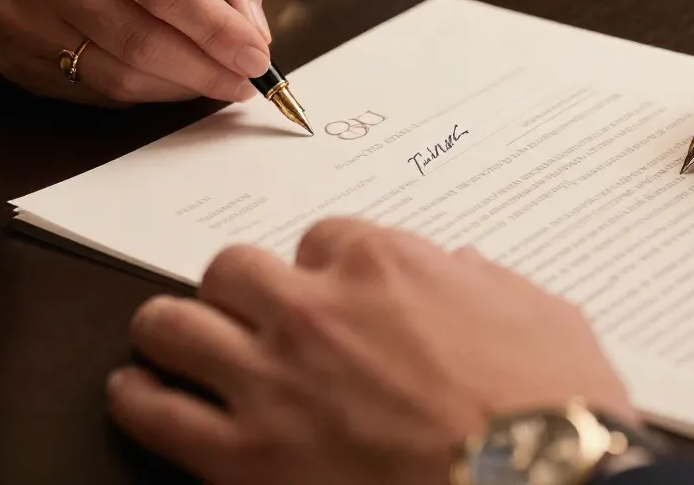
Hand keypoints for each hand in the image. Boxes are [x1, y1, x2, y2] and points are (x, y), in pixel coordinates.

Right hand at [0, 0, 283, 105]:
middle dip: (205, 69)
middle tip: (246, 82)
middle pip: (141, 40)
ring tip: (217, 83)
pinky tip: (169, 81)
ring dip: (179, 88)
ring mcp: (19, 19)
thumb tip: (254, 32)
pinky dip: (142, 93)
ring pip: (118, 76)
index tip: (257, 55)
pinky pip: (93, 92)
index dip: (217, 28)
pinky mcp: (13, 60)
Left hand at [108, 218, 633, 484]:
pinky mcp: (242, 455)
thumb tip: (461, 271)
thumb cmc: (554, 407)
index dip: (326, 266)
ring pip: (172, 323)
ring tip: (176, 344)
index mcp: (386, 265)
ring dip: (174, 330)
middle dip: (241, 289)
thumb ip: (487, 283)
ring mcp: (271, 378)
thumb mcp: (543, 315)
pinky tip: (143, 396)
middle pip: (233, 268)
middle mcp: (314, 308)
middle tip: (251, 316)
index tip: (333, 292)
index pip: (323, 237)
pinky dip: (139, 398)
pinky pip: (153, 410)